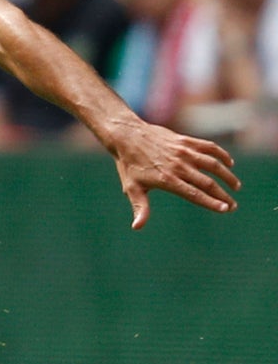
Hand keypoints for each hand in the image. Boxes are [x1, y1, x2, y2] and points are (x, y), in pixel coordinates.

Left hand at [106, 119, 239, 228]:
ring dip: (227, 176)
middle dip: (223, 195)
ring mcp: (183, 152)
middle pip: (207, 182)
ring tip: (235, 186)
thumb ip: (140, 207)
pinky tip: (229, 163)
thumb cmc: (129, 165)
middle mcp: (178, 166)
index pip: (194, 194)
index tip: (226, 209)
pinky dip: (222, 155)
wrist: (127, 136)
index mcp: (167, 179)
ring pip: (213, 164)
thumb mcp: (132, 188)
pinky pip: (209, 147)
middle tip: (234, 206)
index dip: (211, 202)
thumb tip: (137, 227)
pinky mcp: (185, 141)